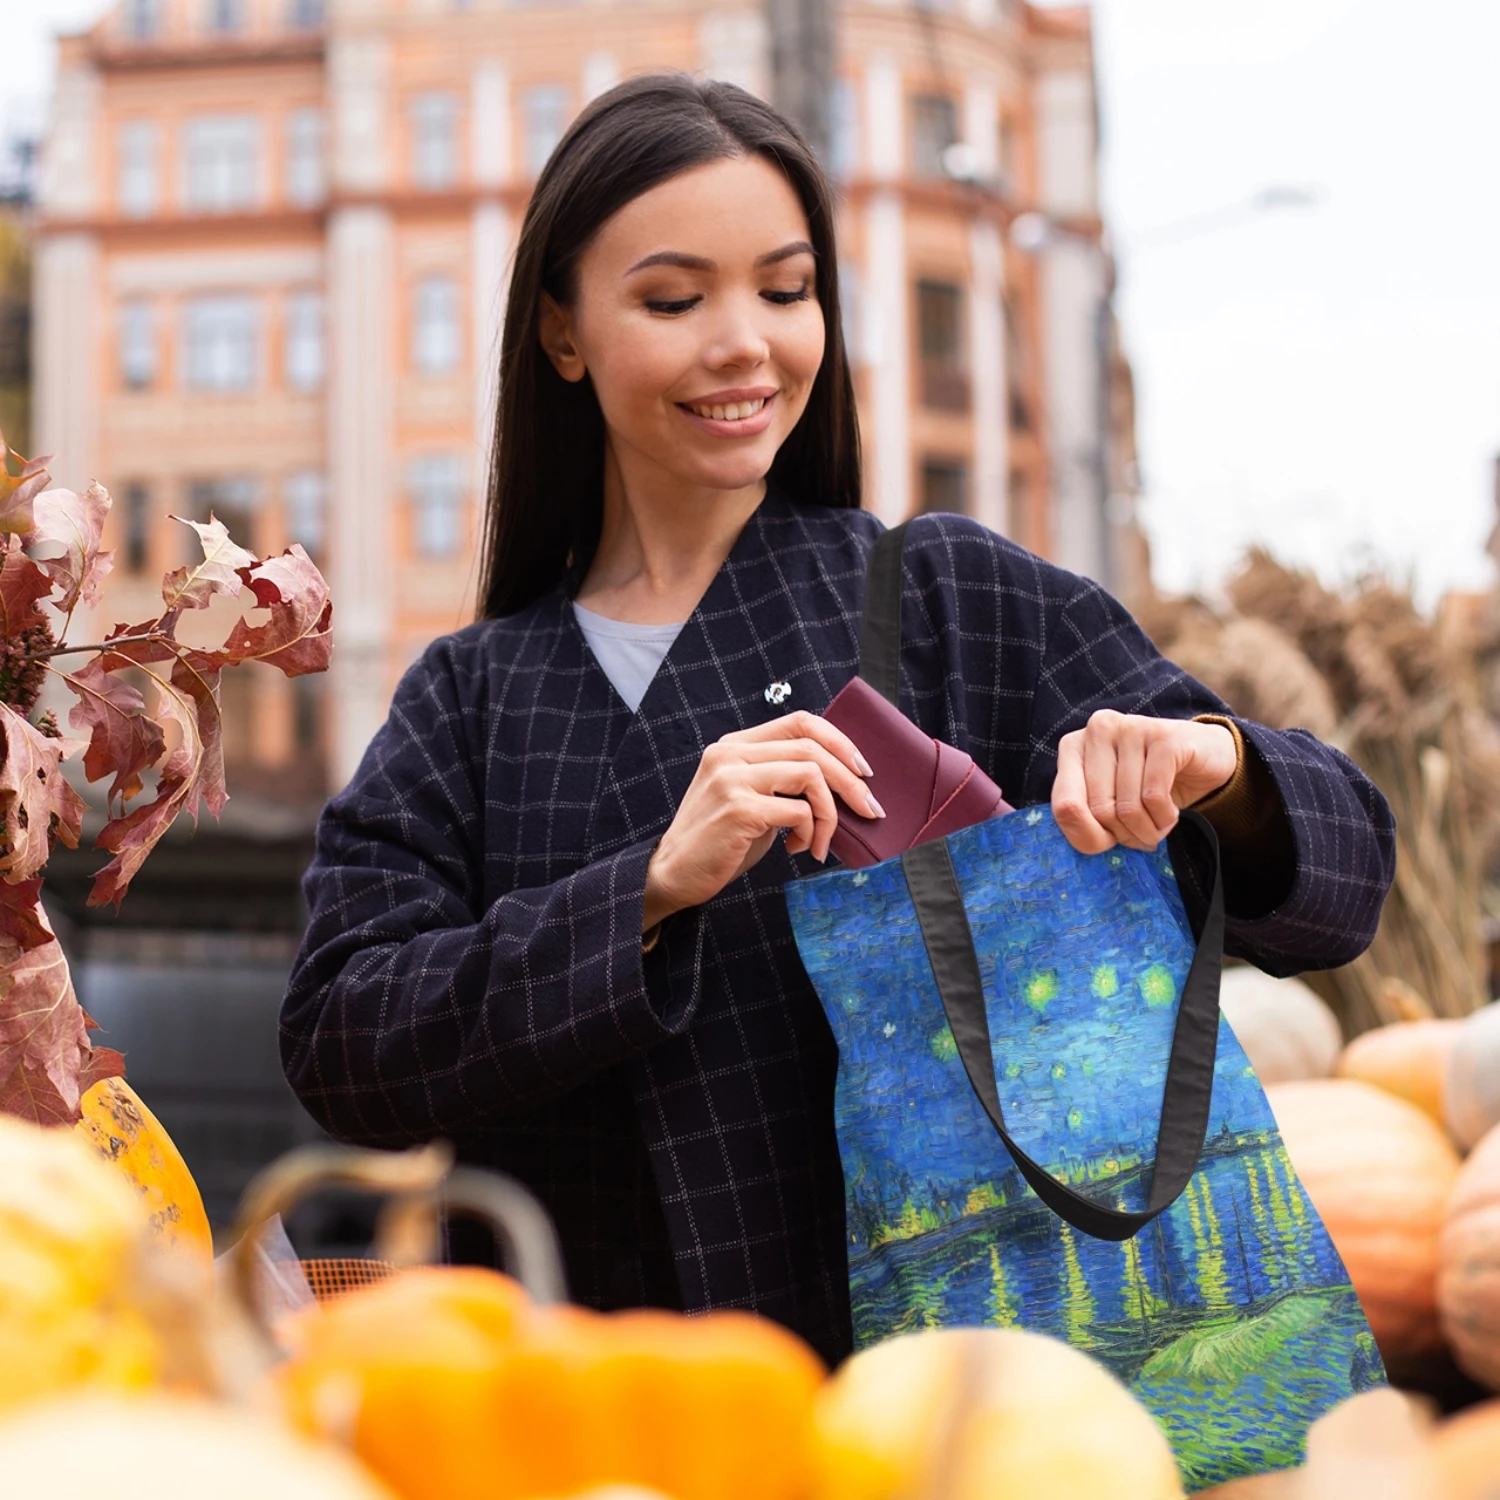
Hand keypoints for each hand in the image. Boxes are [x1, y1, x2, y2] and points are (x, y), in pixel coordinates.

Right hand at [643, 711, 880, 928]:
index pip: (799, 721)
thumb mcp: (750, 799)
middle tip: (869, 809)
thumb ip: (782, 781)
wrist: (672, 875)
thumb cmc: (720, 842)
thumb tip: (841, 782)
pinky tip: (799, 850)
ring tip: (821, 842)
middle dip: (850, 782)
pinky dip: (811, 833)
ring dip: (830, 814)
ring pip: (810, 776)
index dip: (838, 741)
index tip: (862, 770)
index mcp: (734, 745)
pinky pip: (798, 811)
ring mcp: (732, 779)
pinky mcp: (739, 808)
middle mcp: (731, 754)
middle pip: (812, 749)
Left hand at [1051, 711, 1236, 854]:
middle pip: (1099, 809)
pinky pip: (1154, 796)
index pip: (1064, 806)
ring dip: (1149, 830)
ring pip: (1128, 806)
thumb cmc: (1150, 786)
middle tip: (1142, 832)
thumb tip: (1090, 841)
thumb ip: (1086, 824)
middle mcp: (1098, 729)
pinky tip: (1171, 812)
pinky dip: (1165, 817)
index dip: (1090, 836)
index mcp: (1073, 746)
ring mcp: (1131, 728)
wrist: (1206, 759)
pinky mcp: (1164, 737)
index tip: (1111, 839)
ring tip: (1160, 823)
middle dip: (1125, 834)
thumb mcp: (1109, 806)